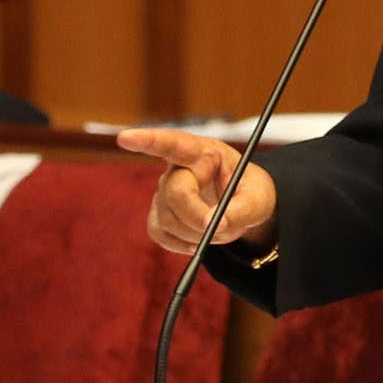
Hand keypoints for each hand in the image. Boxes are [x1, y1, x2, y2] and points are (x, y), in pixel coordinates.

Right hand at [119, 128, 277, 255]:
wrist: (243, 209)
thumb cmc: (251, 194)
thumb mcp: (258, 200)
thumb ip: (240, 210)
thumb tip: (213, 225)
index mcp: (204, 153)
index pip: (172, 143)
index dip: (147, 140)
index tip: (124, 138)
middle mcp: (178, 168)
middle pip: (174, 192)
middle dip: (196, 217)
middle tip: (220, 229)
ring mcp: (165, 190)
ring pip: (167, 217)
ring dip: (195, 233)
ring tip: (218, 229)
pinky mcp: (159, 213)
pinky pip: (160, 234)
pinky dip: (181, 244)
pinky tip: (198, 239)